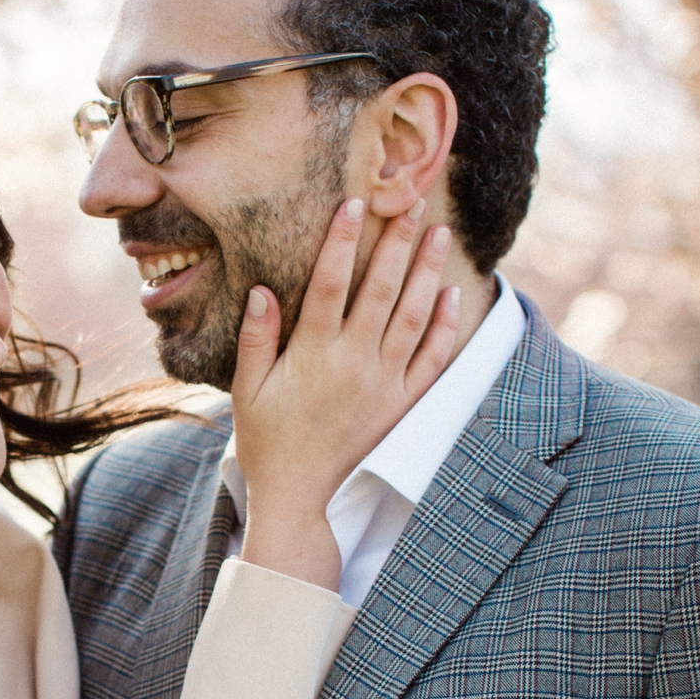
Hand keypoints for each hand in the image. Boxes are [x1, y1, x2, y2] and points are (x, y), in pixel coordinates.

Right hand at [234, 195, 458, 588]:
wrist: (300, 496)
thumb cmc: (267, 441)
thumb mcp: (248, 391)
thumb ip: (257, 339)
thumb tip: (262, 290)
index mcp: (313, 354)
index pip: (331, 282)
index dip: (344, 240)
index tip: (356, 203)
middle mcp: (354, 362)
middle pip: (382, 289)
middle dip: (399, 242)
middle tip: (414, 204)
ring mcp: (384, 383)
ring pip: (413, 316)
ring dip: (428, 272)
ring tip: (440, 234)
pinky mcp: (401, 404)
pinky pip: (431, 359)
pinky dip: (443, 327)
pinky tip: (451, 296)